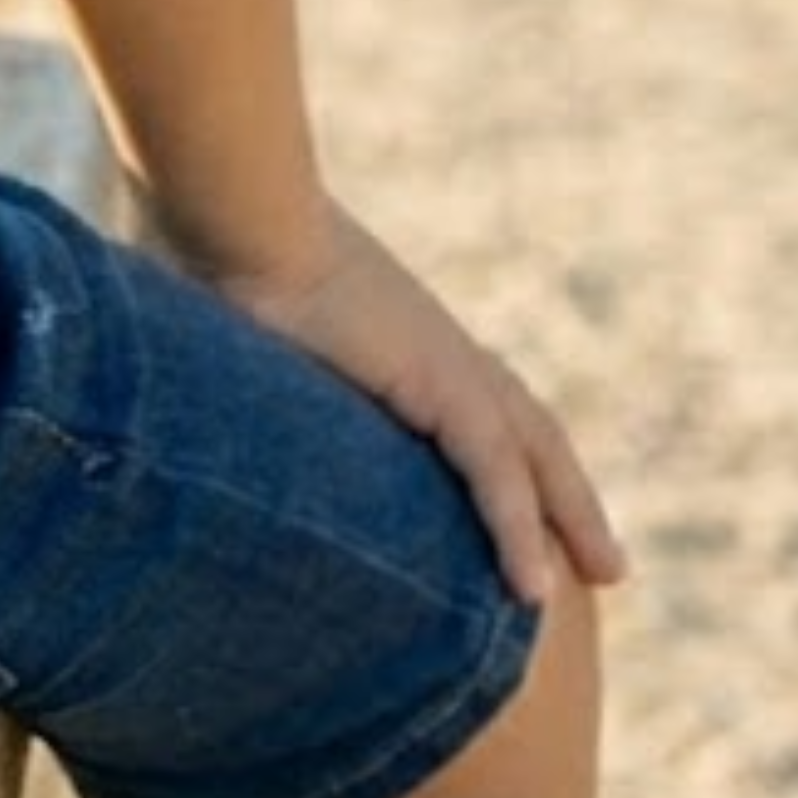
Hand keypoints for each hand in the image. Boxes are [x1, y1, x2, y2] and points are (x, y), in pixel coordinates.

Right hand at [203, 200, 626, 607]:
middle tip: (604, 559)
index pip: (474, 403)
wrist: (230, 208)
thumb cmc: (214, 251)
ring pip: (530, 455)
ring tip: (606, 576)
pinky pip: (494, 471)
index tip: (529, 498)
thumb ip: (246, 377)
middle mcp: (434, 348)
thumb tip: (191, 405)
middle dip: (563, 492)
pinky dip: (517, 529)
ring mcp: (443, 360)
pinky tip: (534, 590)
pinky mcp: (438, 380)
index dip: (507, 454)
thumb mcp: (241, 335)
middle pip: (526, 430)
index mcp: (396, 336)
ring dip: (568, 516)